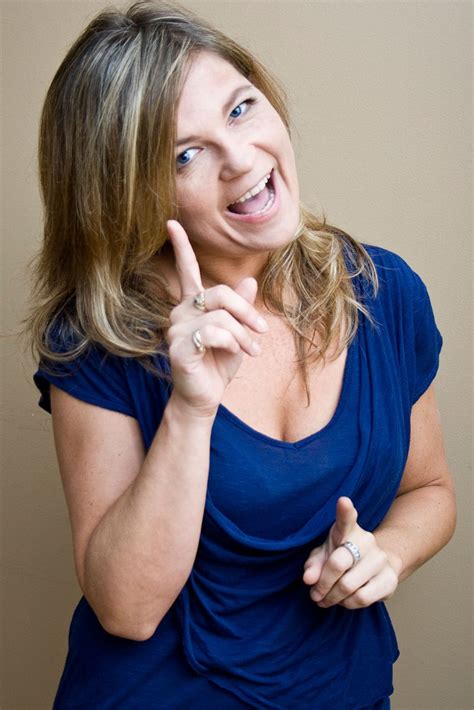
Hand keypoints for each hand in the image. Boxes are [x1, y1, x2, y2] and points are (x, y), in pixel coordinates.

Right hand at [165, 220, 268, 416]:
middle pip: (220, 293)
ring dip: (243, 335)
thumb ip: (240, 308)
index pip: (186, 271)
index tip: (171, 222)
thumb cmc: (218, 366)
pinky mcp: (178, 348)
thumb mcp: (237, 334)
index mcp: (193, 306)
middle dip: (247, 311)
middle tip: (262, 330)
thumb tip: (250, 281)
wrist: (204, 398)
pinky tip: (234, 355)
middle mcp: (180, 313)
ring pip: (221, 316)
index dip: (180, 247)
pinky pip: (211, 333)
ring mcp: (176, 330)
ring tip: (251, 351)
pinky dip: (231, 344)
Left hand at [302, 497, 399, 608]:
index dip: (345, 511)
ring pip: (348, 585)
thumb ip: (313, 565)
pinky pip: (362, 599)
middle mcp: (366, 541)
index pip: (346, 519)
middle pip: (338, 563)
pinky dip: (347, 604)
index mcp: (347, 530)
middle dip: (322, 584)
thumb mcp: (324, 555)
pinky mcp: (389, 579)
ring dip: (332, 597)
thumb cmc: (341, 556)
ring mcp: (380, 559)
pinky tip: (344, 601)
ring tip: (326, 599)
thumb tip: (308, 579)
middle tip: (315, 594)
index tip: (343, 501)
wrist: (376, 565)